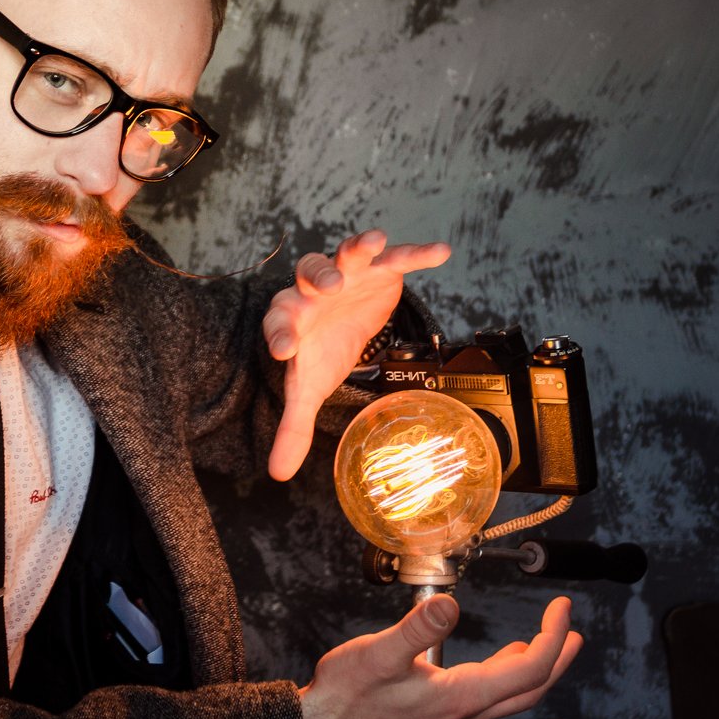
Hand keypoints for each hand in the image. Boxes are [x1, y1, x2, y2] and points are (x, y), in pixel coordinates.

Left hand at [262, 231, 450, 480]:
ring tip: (374, 243)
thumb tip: (278, 475)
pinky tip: (440, 252)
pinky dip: (416, 254)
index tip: (286, 349)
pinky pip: (397, 258)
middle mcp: (313, 288)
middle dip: (318, 276)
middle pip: (309, 273)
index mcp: (290, 316)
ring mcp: (346, 274)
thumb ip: (293, 426)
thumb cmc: (318, 350)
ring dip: (358, 248)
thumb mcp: (307, 386)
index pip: (278, 321)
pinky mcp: (378, 270)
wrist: (339, 321)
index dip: (280, 333)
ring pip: (347, 254)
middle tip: (329, 286)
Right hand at [298, 594, 582, 718]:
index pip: (528, 670)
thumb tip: (451, 605)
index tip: (561, 607)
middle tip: (572, 631)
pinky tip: (498, 661)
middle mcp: (464, 713)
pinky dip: (508, 676)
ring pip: (512, 697)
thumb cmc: (345, 696)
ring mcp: (453, 718)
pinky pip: (490, 698)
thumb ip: (417, 629)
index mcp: (460, 697)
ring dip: (536, 669)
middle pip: (530, 690)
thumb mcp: (378, 653)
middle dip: (558, 659)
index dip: (551, 636)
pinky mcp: (439, 716)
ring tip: (548, 644)